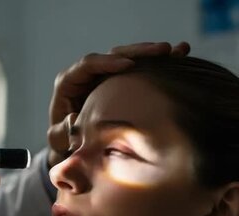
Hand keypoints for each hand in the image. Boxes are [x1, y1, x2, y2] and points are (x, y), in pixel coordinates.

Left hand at [47, 42, 189, 166]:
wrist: (72, 143)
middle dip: (138, 52)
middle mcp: (87, 74)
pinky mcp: (119, 81)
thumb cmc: (63, 139)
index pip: (87, 65)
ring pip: (129, 57)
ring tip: (178, 51)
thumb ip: (61, 131)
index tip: (128, 64)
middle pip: (113, 55)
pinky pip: (139, 68)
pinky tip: (180, 55)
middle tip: (163, 50)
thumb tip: (73, 119)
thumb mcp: (58, 138)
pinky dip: (158, 63)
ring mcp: (105, 75)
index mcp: (69, 82)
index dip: (107, 62)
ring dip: (153, 54)